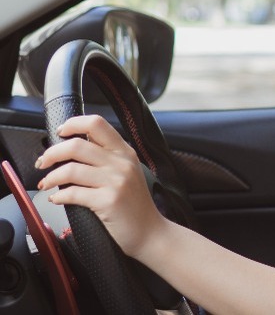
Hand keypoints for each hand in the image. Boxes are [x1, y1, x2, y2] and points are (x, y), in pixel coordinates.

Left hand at [35, 115, 164, 257]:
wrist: (150, 232)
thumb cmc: (134, 205)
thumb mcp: (127, 173)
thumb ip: (108, 158)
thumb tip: (73, 148)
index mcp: (125, 152)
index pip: (96, 124)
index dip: (72, 124)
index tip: (59, 133)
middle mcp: (122, 163)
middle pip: (76, 145)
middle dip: (52, 153)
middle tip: (43, 162)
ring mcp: (116, 181)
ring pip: (71, 169)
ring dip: (50, 177)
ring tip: (45, 184)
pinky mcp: (108, 201)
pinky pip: (72, 193)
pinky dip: (58, 196)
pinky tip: (56, 199)